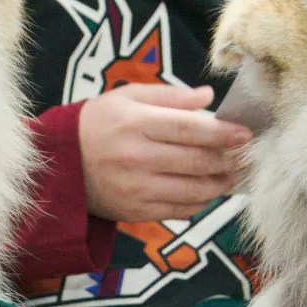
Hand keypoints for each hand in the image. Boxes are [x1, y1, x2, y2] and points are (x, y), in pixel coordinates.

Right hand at [78, 77, 250, 223]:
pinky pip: (180, 210)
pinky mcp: (136, 211)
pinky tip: (208, 192)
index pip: (190, 129)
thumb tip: (208, 96)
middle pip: (196, 161)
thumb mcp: (127, 97)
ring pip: (193, 190)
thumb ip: (169, 96)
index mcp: (136, 123)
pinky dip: (200, 202)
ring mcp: (136, 188)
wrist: (62, 164)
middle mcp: (137, 157)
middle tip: (244, 156)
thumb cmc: (98, 124)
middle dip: (227, 160)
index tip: (245, 134)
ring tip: (232, 175)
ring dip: (220, 184)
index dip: (222, 133)